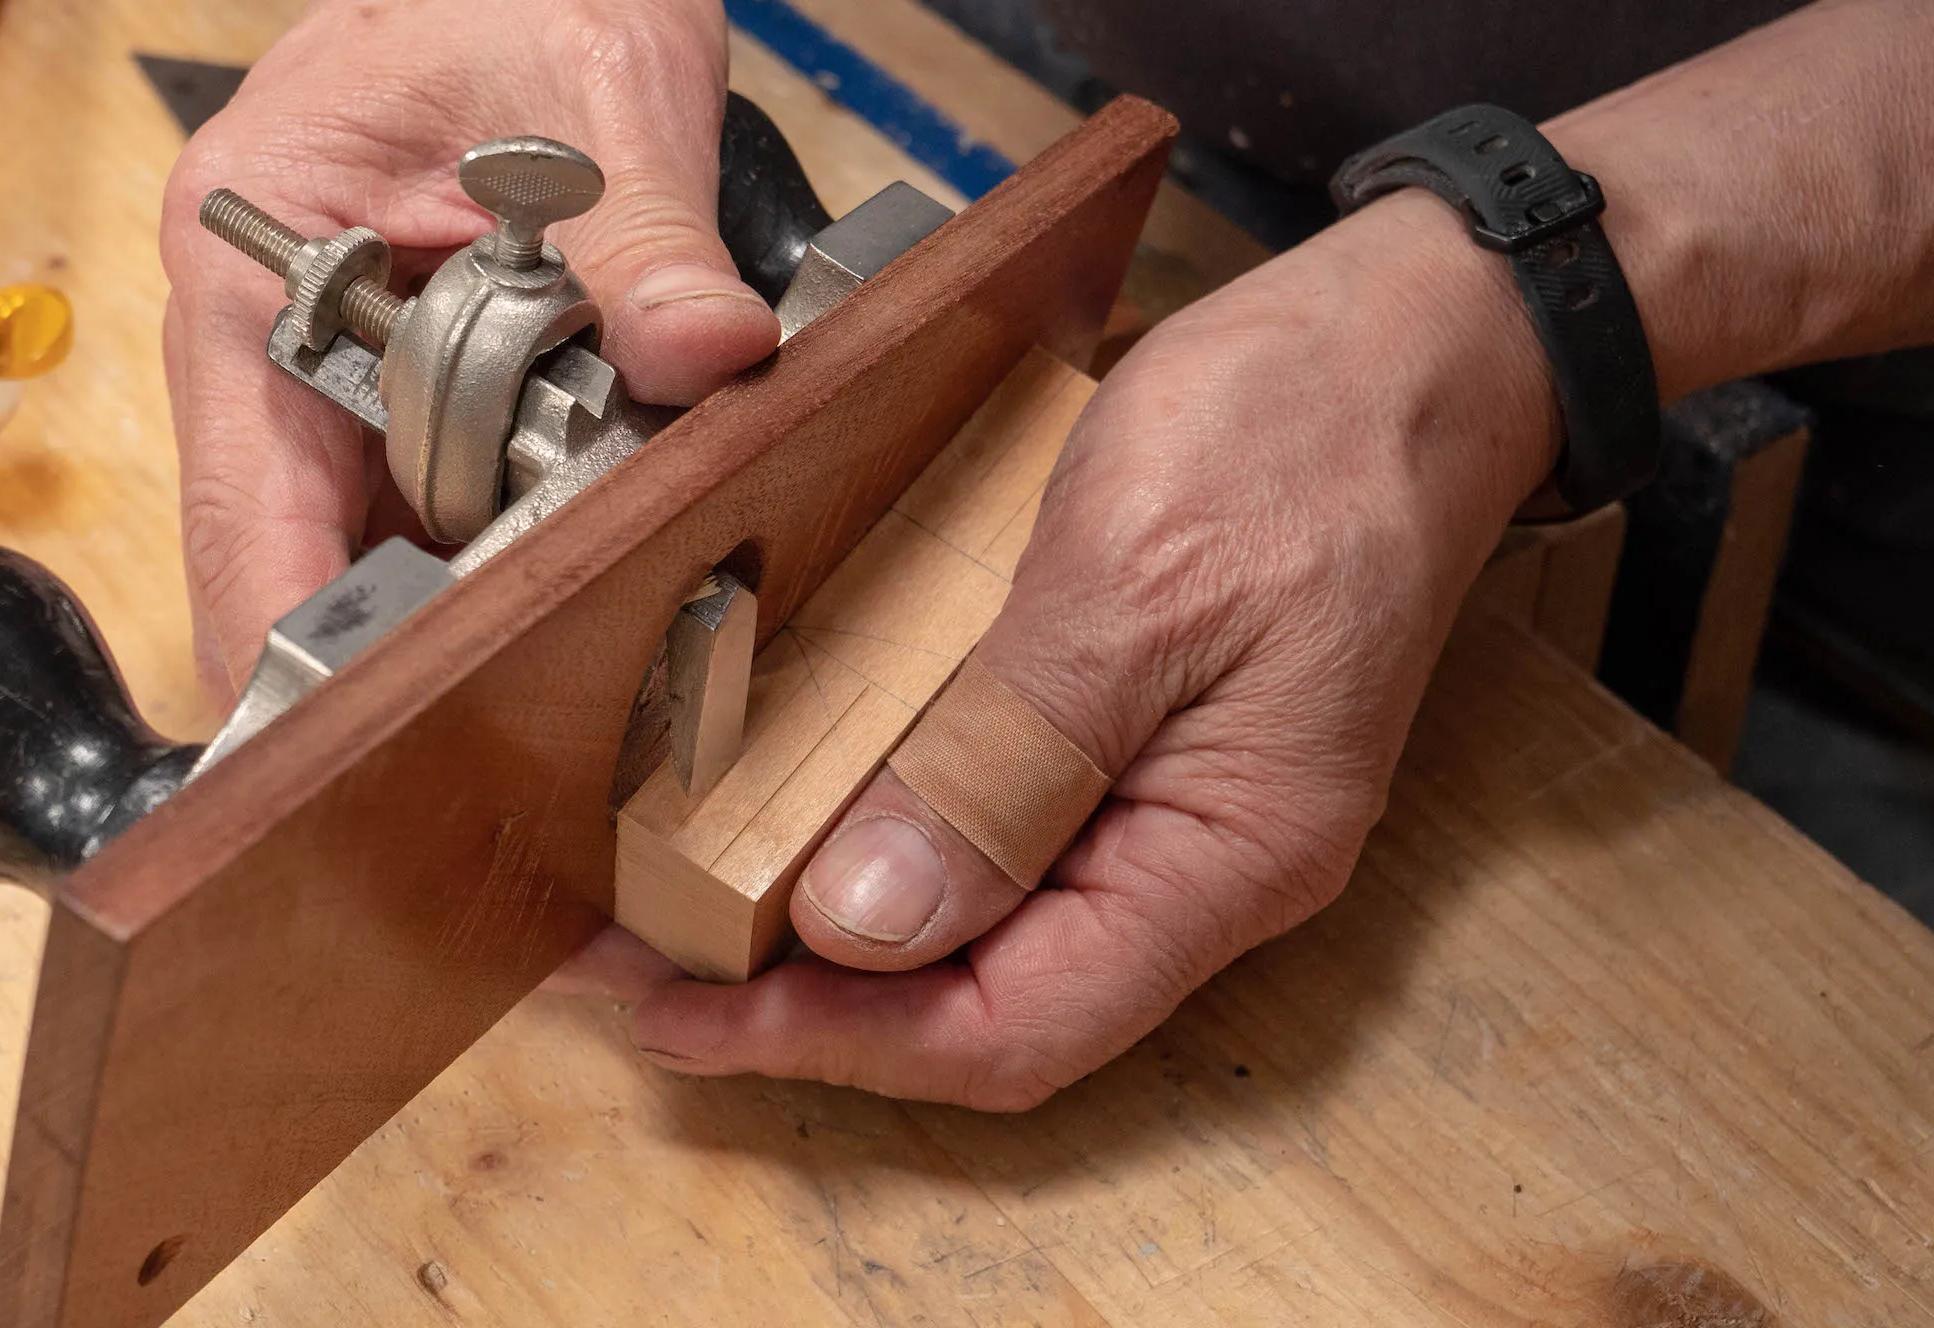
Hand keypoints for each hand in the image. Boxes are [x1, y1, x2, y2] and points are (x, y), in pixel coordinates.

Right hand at [160, 0, 775, 703]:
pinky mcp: (404, 393)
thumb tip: (704, 356)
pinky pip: (445, 507)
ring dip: (472, 592)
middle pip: (308, 551)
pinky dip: (510, 542)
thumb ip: (645, 235)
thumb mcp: (600, 89)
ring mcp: (333, 373)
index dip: (290, 636)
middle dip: (409, 630)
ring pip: (384, 546)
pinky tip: (580, 560)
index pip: (240, 503)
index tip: (350, 738)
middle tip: (514, 713)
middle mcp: (268, 336)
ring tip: (572, 635)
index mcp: (249, 256)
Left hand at [587, 193, 1564, 1108]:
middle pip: (982, 1005)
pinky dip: (877, 848)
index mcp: (1227, 856)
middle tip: (638, 966)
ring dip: (825, 939)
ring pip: (978, 938)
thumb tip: (865, 924)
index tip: (680, 1017)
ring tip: (678, 913)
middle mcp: (1198, 867)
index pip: (1012, 1029)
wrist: (1410, 340)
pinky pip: (990, 843)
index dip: (836, 1046)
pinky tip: (787, 822)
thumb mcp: (1136, 583)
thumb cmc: (1308, 429)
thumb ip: (1005, 761)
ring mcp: (1164, 812)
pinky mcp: (1125, 748)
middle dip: (804, 1007)